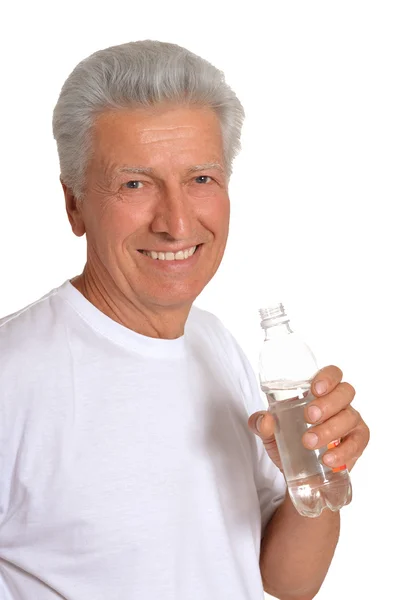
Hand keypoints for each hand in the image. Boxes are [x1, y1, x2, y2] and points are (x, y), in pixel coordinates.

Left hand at [248, 365, 369, 472]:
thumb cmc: (289, 441)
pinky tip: (327, 459)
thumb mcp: (270, 432)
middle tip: (309, 417)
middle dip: (328, 403)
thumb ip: (261, 424)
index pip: (332, 374)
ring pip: (350, 417)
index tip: (315, 389)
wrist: (299, 473)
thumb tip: (265, 420)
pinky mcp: (356, 444)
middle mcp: (339, 403)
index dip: (328, 377)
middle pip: (345, 392)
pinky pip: (356, 444)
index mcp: (320, 393)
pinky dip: (342, 452)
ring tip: (309, 442)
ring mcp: (350, 423)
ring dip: (330, 429)